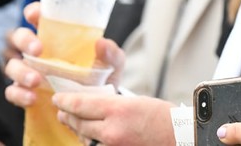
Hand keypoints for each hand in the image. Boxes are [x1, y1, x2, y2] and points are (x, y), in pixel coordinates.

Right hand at [3, 3, 126, 106]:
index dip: (33, 12)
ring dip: (21, 71)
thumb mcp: (112, 64)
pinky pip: (12, 91)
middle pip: (18, 36)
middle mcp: (38, 51)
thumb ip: (111, 53)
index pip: (38, 17)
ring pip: (11, 65)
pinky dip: (18, 94)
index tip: (34, 14)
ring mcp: (29, 71)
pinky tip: (32, 98)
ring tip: (36, 81)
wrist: (96, 107)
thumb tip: (102, 43)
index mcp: (56, 36)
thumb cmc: (101, 77)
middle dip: (24, 40)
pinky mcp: (25, 92)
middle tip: (38, 50)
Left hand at [53, 93, 175, 145]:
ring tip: (73, 123)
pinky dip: (91, 142)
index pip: (81, 104)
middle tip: (61, 111)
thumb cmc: (164, 119)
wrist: (182, 139)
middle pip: (79, 122)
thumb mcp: (136, 102)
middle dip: (68, 116)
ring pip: (85, 139)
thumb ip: (112, 105)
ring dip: (78, 130)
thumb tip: (92, 105)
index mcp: (118, 110)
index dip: (65, 101)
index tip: (58, 98)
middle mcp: (112, 131)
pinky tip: (89, 138)